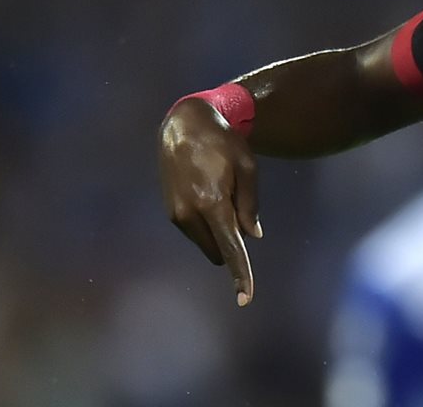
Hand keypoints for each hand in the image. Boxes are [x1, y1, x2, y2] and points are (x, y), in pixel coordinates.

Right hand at [159, 97, 262, 305]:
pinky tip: (210, 192)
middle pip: (218, 250)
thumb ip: (250, 204)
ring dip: (219, 231)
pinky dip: (208, 223)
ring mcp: (176, 214)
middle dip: (232, 242)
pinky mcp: (170, 211)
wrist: (184, 124)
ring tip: (220, 188)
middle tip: (238, 203)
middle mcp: (190, 214)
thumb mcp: (248, 167)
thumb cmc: (223, 142)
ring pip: (206, 241)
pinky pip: (196, 230)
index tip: (245, 298)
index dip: (241, 274)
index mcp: (212, 203)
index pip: (230, 248)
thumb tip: (252, 236)